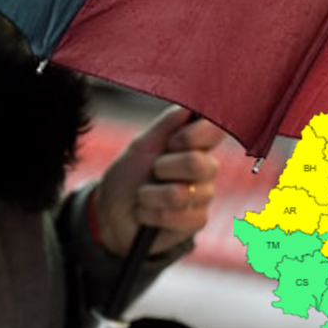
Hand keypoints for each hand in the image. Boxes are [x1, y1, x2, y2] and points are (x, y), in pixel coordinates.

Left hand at [94, 107, 223, 256]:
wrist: (112, 214)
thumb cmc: (128, 176)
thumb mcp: (141, 146)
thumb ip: (167, 125)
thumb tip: (189, 106)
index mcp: (195, 144)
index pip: (215, 130)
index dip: (193, 135)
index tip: (171, 143)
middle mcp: (205, 168)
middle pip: (197, 163)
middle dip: (163, 168)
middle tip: (152, 172)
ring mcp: (203, 196)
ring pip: (179, 194)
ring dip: (150, 195)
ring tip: (143, 197)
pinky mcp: (197, 221)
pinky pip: (177, 217)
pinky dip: (151, 215)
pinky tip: (147, 215)